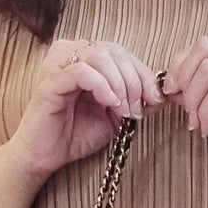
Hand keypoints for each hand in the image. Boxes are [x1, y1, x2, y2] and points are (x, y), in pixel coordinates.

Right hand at [1, 38, 161, 187]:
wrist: (46, 156)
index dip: (143, 73)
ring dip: (120, 83)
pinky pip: (82, 71)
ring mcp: (59, 64)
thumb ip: (133, 101)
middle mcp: (71, 53)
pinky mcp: (51, 80)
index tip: (155, 99)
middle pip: (114, 50)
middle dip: (134, 79)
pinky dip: (102, 86)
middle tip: (139, 107)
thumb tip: (161, 95)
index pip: (121, 52)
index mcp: (86, 57)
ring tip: (124, 109)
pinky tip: (110, 104)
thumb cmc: (75, 134)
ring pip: (99, 55)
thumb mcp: (114, 117)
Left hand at [164, 36, 207, 191]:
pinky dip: (206, 114)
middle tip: (184, 107)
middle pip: (204, 47)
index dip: (182, 65)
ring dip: (194, 100)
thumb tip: (174, 88)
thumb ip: (205, 96)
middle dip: (184, 78)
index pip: (205, 44)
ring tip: (199, 123)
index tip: (174, 92)